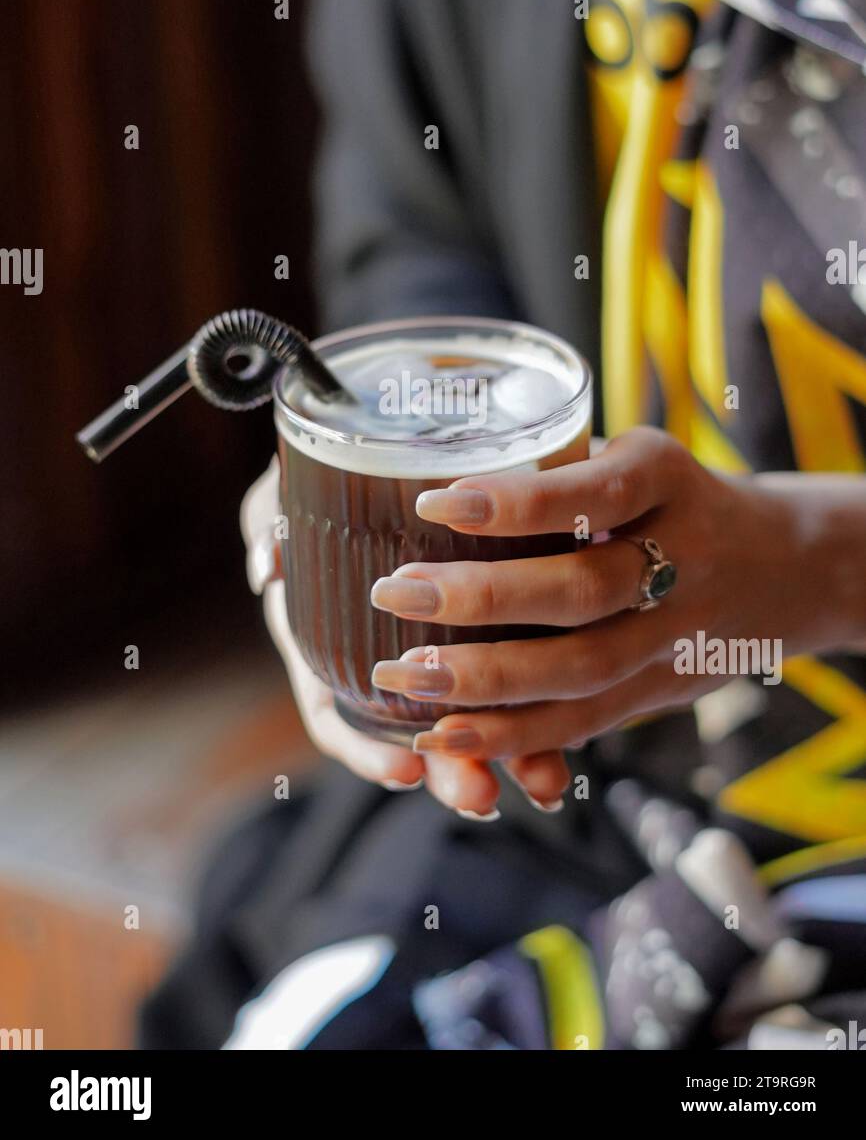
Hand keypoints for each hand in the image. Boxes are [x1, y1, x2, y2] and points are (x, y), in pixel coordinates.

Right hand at [241, 461, 569, 816]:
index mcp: (328, 640)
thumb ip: (269, 519)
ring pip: (479, 718)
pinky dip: (549, 717)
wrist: (393, 450)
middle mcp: (386, 659)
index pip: (335, 714)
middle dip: (451, 771)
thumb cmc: (329, 480)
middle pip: (416, 734)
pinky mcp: (504, 624)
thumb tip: (268, 567)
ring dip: (510, 755)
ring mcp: (444, 650)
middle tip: (480, 796)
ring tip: (542, 783)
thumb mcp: (286, 493)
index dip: (366, 750)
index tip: (403, 768)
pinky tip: (574, 750)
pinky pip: (525, 681)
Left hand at [369, 426, 865, 761]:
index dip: (516, 504)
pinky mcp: (661, 689)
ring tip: (403, 676)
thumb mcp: (632, 458)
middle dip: (483, 597)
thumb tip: (414, 470)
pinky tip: (443, 733)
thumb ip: (554, 470)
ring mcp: (676, 633)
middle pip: (584, 590)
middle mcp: (682, 556)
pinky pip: (586, 720)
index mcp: (666, 478)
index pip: (594, 492)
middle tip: (395, 591)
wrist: (783, 564)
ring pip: (583, 668)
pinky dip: (513, 733)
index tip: (434, 502)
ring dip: (487, 680)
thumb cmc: (668, 498)